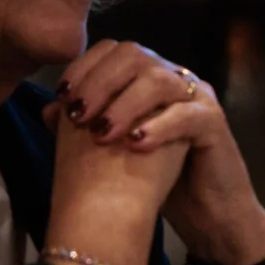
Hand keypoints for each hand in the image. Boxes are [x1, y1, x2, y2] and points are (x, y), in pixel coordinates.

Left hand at [57, 40, 264, 264]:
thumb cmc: (158, 179)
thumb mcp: (114, 149)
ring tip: (102, 134)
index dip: (85, 67)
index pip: (115, 52)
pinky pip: (187, 114)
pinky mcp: (215, 122)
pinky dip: (158, 127)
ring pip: (159, 80)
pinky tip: (135, 145)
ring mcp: (197, 98)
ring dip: (124, 105)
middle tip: (78, 113)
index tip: (62, 96)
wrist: (204, 211)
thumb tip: (49, 110)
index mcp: (148, 80)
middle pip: (135, 55)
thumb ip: (86, 125)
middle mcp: (174, 80)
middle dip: (100, 82)